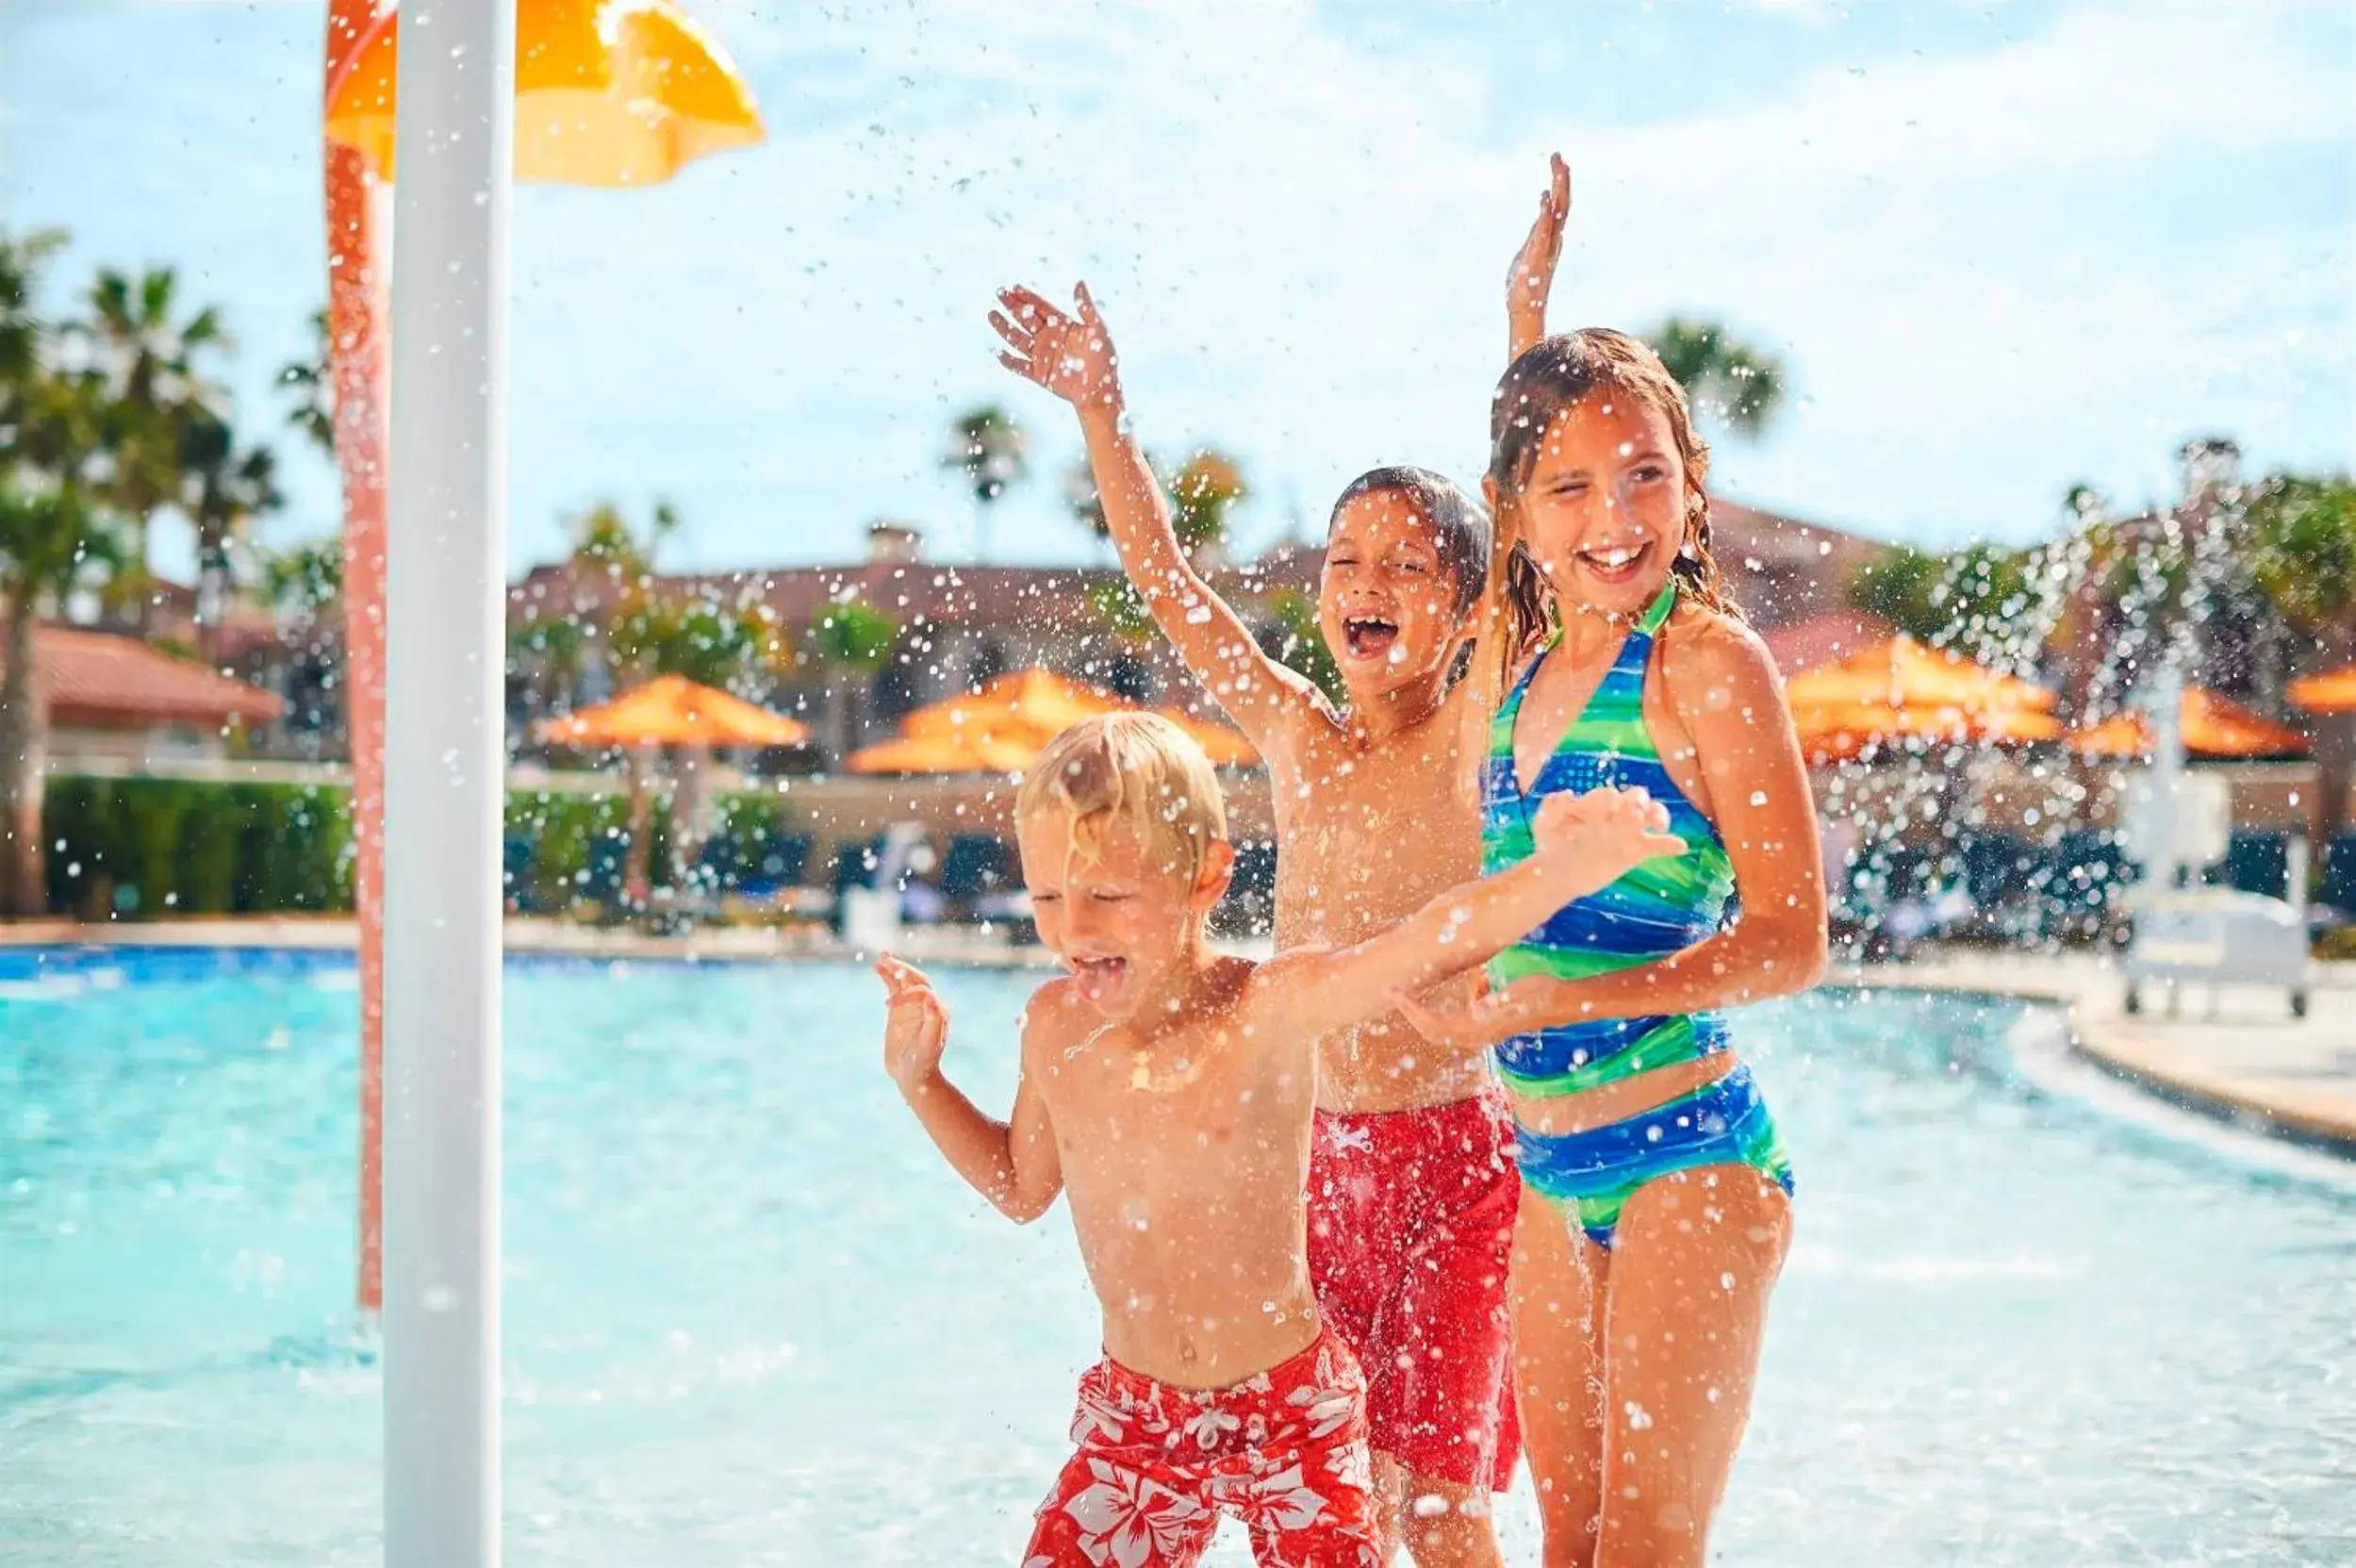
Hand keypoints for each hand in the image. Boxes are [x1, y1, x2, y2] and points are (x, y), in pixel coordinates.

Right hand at [876, 953, 948, 1093]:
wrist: (913, 1075)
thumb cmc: (923, 1061)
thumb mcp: (930, 1043)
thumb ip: (934, 1020)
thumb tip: (930, 996)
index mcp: (937, 1009)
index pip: (922, 991)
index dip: (906, 993)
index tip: (888, 1005)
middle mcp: (926, 1004)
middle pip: (915, 979)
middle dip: (902, 969)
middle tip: (887, 959)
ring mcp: (912, 1006)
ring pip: (903, 981)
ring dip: (894, 968)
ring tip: (882, 956)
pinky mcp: (899, 1010)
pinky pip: (893, 989)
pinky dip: (886, 977)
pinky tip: (876, 968)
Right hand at [992, 283, 1120, 411]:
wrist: (1101, 389)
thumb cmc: (1104, 359)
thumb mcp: (1097, 329)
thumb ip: (1086, 307)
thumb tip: (1079, 282)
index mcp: (1061, 325)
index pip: (1040, 307)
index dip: (1028, 297)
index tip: (1014, 287)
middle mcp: (1048, 337)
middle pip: (1025, 318)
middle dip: (1012, 306)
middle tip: (1000, 293)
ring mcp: (1041, 355)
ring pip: (1017, 338)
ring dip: (1004, 327)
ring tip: (992, 314)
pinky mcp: (1037, 374)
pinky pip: (1019, 366)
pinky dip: (1008, 360)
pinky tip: (998, 352)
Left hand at [1387, 974, 1553, 1055]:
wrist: (1563, 1003)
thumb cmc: (1541, 994)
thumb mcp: (1519, 993)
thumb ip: (1498, 1002)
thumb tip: (1478, 1010)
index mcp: (1479, 1026)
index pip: (1434, 1023)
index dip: (1412, 1009)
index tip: (1395, 992)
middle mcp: (1478, 1034)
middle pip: (1433, 1032)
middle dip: (1411, 1013)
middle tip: (1393, 992)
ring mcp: (1484, 1032)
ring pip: (1443, 1030)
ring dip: (1423, 1015)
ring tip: (1408, 996)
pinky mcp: (1489, 1026)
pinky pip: (1456, 1024)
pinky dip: (1441, 1014)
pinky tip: (1443, 996)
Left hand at [1505, 153, 1568, 354]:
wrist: (1523, 309)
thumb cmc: (1524, 285)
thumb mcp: (1528, 253)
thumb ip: (1535, 236)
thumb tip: (1541, 224)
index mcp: (1550, 237)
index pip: (1559, 205)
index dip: (1560, 184)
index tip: (1559, 162)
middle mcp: (1553, 239)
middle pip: (1563, 203)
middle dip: (1561, 179)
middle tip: (1559, 156)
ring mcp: (1547, 246)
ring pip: (1558, 212)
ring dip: (1558, 188)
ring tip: (1559, 167)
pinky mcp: (1537, 255)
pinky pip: (1543, 229)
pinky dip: (1545, 212)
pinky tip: (1544, 195)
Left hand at [1531, 785, 1684, 883]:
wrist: (1557, 873)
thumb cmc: (1550, 843)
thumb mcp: (1544, 824)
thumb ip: (1551, 807)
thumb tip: (1566, 794)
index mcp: (1595, 805)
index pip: (1608, 795)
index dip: (1607, 802)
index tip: (1600, 816)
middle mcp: (1614, 814)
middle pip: (1636, 796)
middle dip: (1636, 800)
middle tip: (1630, 814)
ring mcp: (1626, 832)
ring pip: (1651, 814)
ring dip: (1658, 814)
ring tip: (1657, 824)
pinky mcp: (1634, 852)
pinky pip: (1657, 845)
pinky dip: (1670, 844)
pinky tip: (1680, 846)